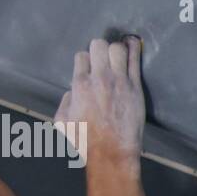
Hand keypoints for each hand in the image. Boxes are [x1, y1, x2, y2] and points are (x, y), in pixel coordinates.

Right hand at [54, 36, 145, 165]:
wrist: (112, 152)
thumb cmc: (85, 140)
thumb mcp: (61, 121)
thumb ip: (64, 101)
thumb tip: (72, 92)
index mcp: (79, 84)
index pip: (81, 56)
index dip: (84, 61)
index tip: (87, 68)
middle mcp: (99, 78)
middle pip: (98, 45)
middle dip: (98, 50)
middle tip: (101, 60)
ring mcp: (119, 80)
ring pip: (117, 48)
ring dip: (115, 51)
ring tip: (116, 57)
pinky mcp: (135, 86)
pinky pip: (135, 59)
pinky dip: (133, 48)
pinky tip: (132, 43)